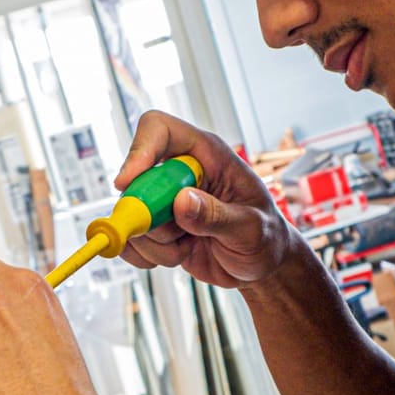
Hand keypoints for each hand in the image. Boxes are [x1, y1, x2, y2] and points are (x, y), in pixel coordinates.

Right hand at [114, 111, 297, 288]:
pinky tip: (176, 255)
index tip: (128, 183)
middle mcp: (181, 173)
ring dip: (154, 242)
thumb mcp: (251, 227)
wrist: (262, 265)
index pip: (159, 129)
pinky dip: (145, 255)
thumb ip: (217, 215)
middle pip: (136, 179)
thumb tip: (181, 201)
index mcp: (207, 155)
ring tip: (188, 247)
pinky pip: (130, 240)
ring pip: (131, 215)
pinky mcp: (157, 228)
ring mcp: (165, 201)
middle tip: (175, 236)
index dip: (139, 150)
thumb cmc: (266, 237)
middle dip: (148, 214)